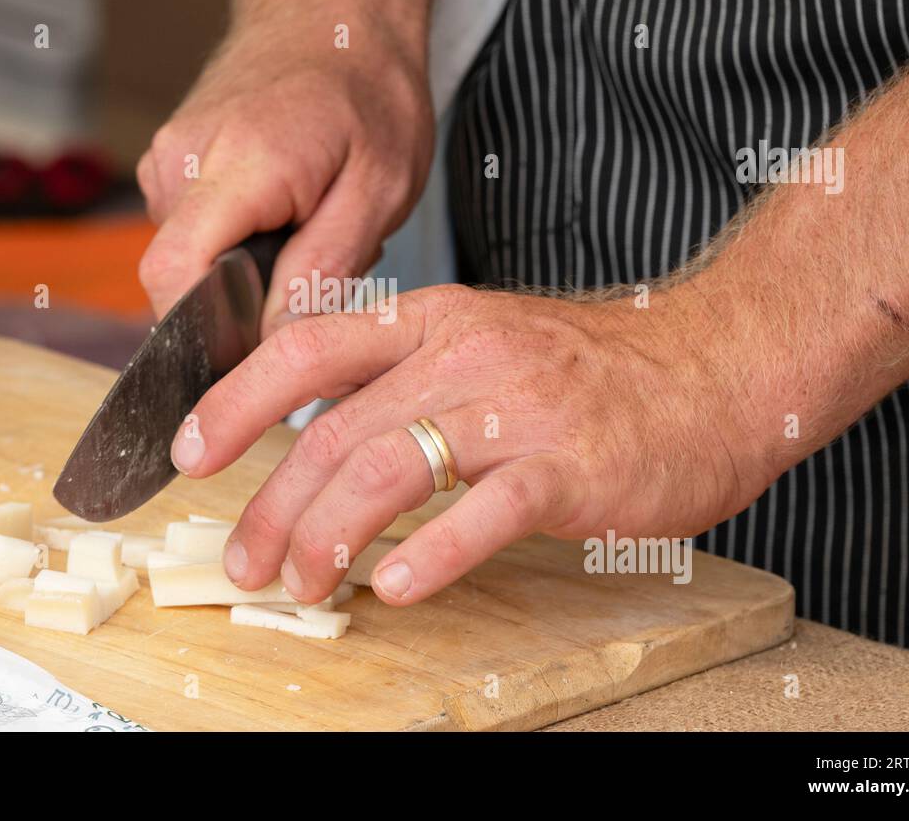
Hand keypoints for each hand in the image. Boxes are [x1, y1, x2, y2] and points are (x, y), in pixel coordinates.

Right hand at [136, 22, 433, 337]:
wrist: (335, 8)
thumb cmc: (369, 90)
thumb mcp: (379, 189)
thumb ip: (322, 271)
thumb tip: (272, 345)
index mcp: (236, 165)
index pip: (172, 276)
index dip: (205, 333)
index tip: (256, 352)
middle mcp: (180, 161)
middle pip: (179, 278)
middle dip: (243, 301)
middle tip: (316, 269)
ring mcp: (166, 159)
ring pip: (191, 259)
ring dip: (246, 269)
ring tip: (308, 226)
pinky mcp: (170, 163)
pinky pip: (195, 232)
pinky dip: (239, 240)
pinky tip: (284, 210)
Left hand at [170, 284, 781, 605]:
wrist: (717, 365)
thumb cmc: (597, 367)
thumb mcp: (488, 342)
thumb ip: (408, 377)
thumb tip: (325, 434)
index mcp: (435, 321)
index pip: (309, 347)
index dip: (237, 399)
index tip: (191, 450)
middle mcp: (464, 355)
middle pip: (334, 430)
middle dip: (272, 503)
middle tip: (247, 560)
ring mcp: (517, 409)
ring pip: (389, 469)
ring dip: (329, 535)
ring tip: (305, 583)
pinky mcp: (568, 466)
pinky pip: (483, 514)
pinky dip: (432, 556)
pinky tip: (398, 588)